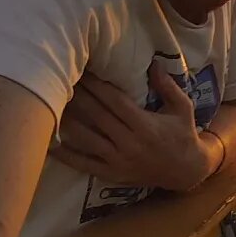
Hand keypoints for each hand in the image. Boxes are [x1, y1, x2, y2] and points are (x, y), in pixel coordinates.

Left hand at [51, 61, 222, 191]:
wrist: (186, 171)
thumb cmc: (183, 134)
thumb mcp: (182, 107)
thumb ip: (167, 86)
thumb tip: (153, 62)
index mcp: (144, 124)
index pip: (114, 101)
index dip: (96, 85)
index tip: (82, 70)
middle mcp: (128, 142)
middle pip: (96, 116)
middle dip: (78, 96)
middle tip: (60, 79)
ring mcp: (118, 160)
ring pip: (86, 138)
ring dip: (68, 121)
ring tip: (51, 103)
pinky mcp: (111, 174)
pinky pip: (84, 164)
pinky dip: (66, 155)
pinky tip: (49, 144)